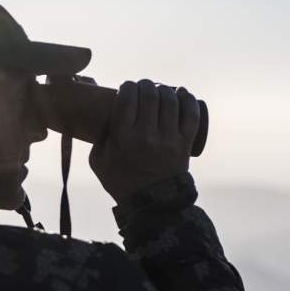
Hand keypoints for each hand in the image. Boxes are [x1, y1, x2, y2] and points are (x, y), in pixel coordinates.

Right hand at [89, 79, 200, 203]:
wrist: (151, 205)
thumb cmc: (122, 182)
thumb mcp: (99, 161)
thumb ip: (99, 137)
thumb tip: (104, 114)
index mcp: (123, 138)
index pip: (127, 97)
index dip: (128, 86)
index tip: (127, 87)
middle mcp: (146, 136)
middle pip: (149, 94)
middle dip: (145, 84)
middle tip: (143, 87)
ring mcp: (168, 139)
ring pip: (169, 100)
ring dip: (164, 89)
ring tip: (160, 90)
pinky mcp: (184, 144)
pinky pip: (190, 115)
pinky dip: (188, 99)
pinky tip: (182, 93)